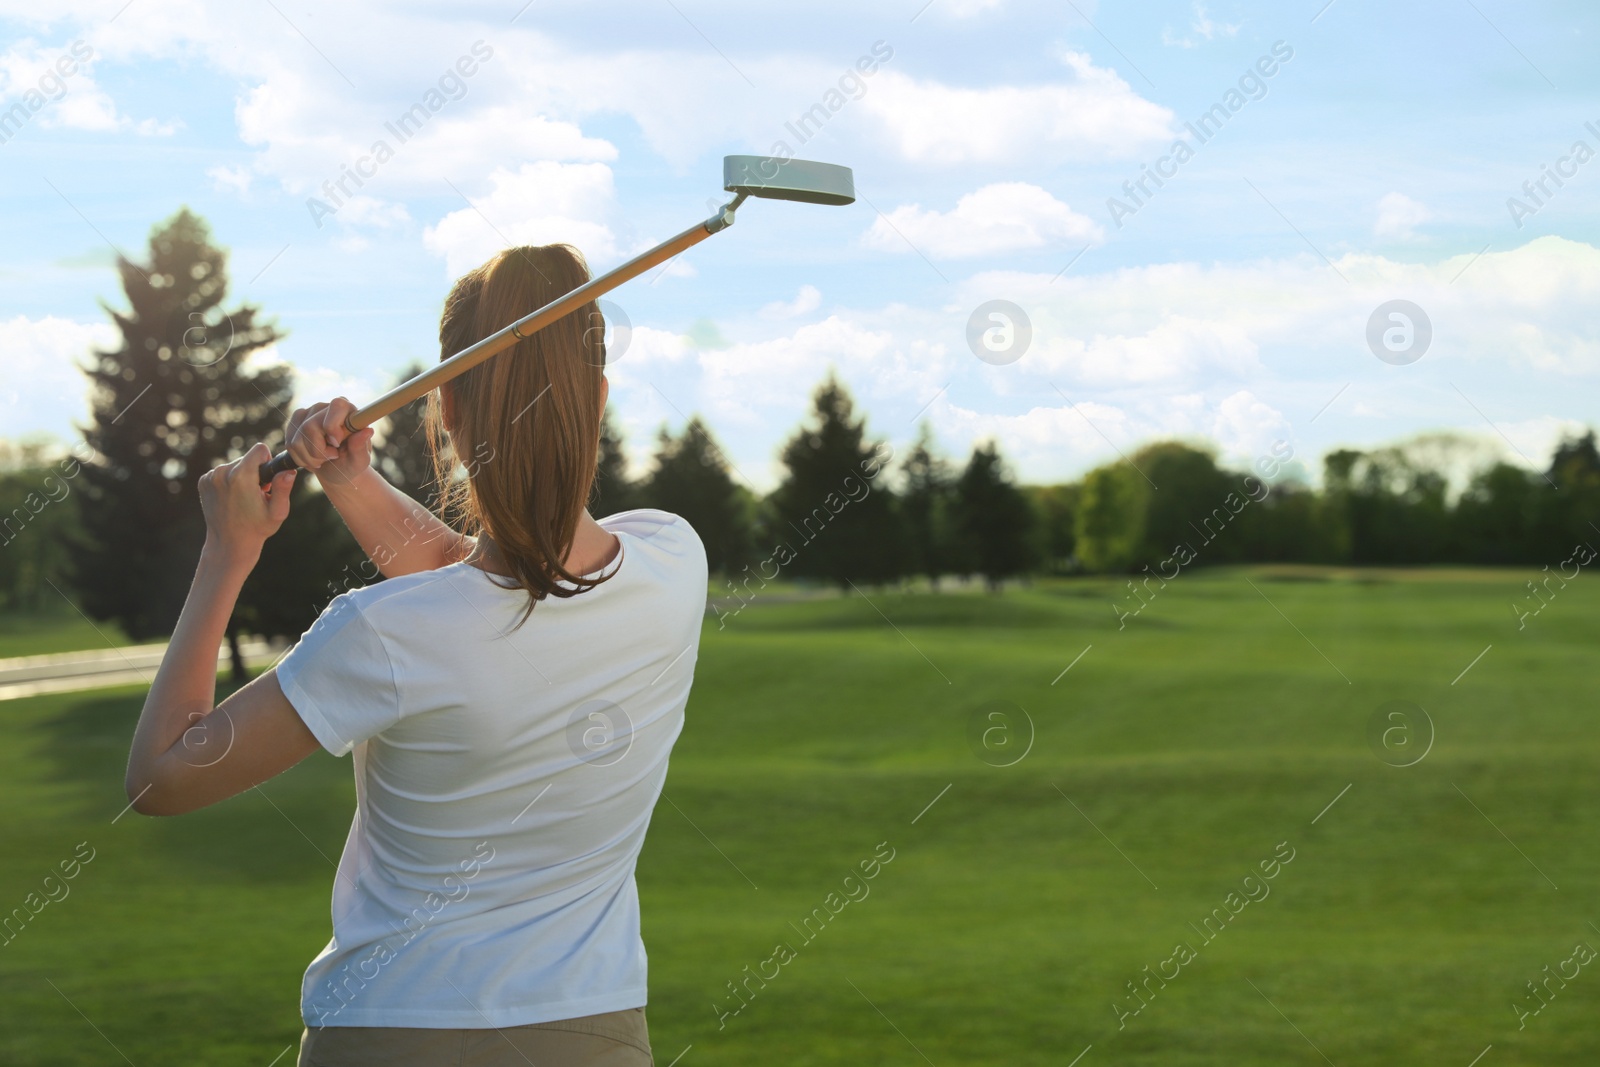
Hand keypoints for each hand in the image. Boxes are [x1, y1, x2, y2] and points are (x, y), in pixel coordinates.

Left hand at [199, 443, 294, 563]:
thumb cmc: (257, 528)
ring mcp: (210, 477)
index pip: (260, 449)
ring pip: (234, 465)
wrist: (228, 544)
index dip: (268, 462)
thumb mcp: (277, 512)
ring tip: (244, 499)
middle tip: (256, 495)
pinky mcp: (203, 481)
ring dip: (242, 477)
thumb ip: (283, 489)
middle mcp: (223, 472)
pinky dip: (229, 481)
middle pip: (247, 458)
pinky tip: (232, 499)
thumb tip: (289, 471)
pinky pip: (223, 472)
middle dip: (255, 472)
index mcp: (241, 476)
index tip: (267, 480)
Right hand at [286, 397, 375, 488]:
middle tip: (333, 456)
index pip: (337, 406)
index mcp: (347, 410)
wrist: (336, 469)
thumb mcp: (360, 460)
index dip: (333, 426)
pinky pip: (290, 444)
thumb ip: (361, 447)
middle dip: (319, 451)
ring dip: (310, 457)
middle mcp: (325, 407)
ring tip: (323, 459)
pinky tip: (312, 458)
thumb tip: (368, 431)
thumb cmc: (351, 462)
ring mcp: (307, 414)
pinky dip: (301, 458)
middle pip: (310, 427)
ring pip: (297, 438)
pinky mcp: (294, 424)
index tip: (337, 444)